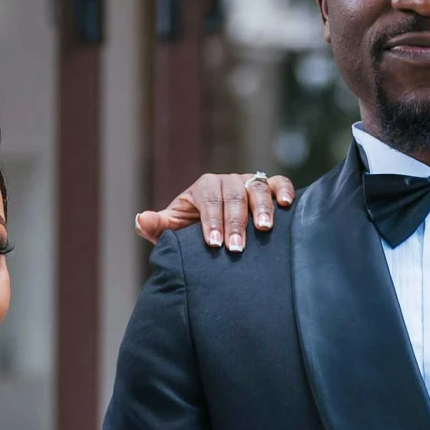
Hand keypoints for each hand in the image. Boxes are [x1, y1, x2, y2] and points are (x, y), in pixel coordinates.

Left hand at [135, 171, 294, 253]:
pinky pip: (278, 182)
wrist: (218, 231)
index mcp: (204, 188)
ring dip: (261, 209)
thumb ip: (158, 227)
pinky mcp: (268, 187)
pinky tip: (287, 205)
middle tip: (236, 248)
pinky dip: (283, 190)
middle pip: (233, 196)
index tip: (214, 244)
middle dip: (235, 223)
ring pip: (256, 188)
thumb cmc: (195, 232)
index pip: (208, 200)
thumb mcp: (175, 231)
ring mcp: (249, 182)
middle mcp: (227, 181)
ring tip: (264, 229)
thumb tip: (142, 219)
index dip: (212, 221)